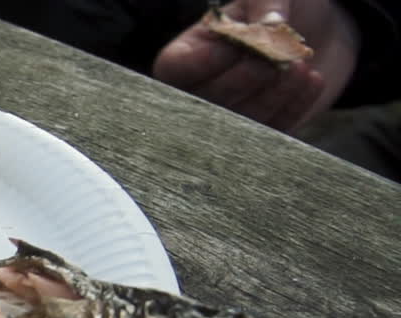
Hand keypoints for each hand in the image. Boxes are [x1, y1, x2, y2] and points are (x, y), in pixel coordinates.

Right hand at [152, 0, 361, 131]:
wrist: (315, 31)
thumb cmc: (275, 10)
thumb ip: (265, 4)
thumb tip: (271, 26)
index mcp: (186, 53)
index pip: (175, 68)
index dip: (207, 59)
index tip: (244, 40)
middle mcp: (198, 90)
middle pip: (207, 99)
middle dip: (245, 78)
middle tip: (279, 56)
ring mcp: (228, 116)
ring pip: (240, 120)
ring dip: (274, 94)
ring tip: (302, 64)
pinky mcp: (260, 132)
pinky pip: (269, 131)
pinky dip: (294, 106)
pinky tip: (313, 80)